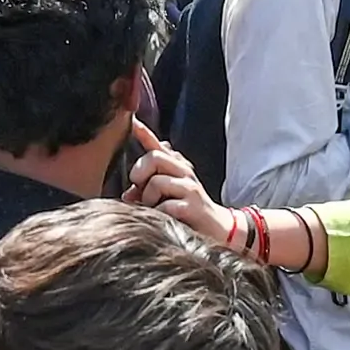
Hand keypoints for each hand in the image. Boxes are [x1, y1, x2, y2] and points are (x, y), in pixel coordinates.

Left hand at [119, 141, 244, 252]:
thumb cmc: (188, 210)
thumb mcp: (169, 193)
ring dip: (148, 199)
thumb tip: (129, 192)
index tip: (132, 121)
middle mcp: (184, 172)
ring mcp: (190, 188)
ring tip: (155, 208)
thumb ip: (149, 186)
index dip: (143, 132)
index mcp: (177, 166)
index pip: (157, 145)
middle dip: (140, 173)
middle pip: (154, 157)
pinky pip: (164, 206)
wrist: (220, 229)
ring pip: (156, 182)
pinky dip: (158, 214)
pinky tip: (164, 219)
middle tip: (140, 188)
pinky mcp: (192, 206)